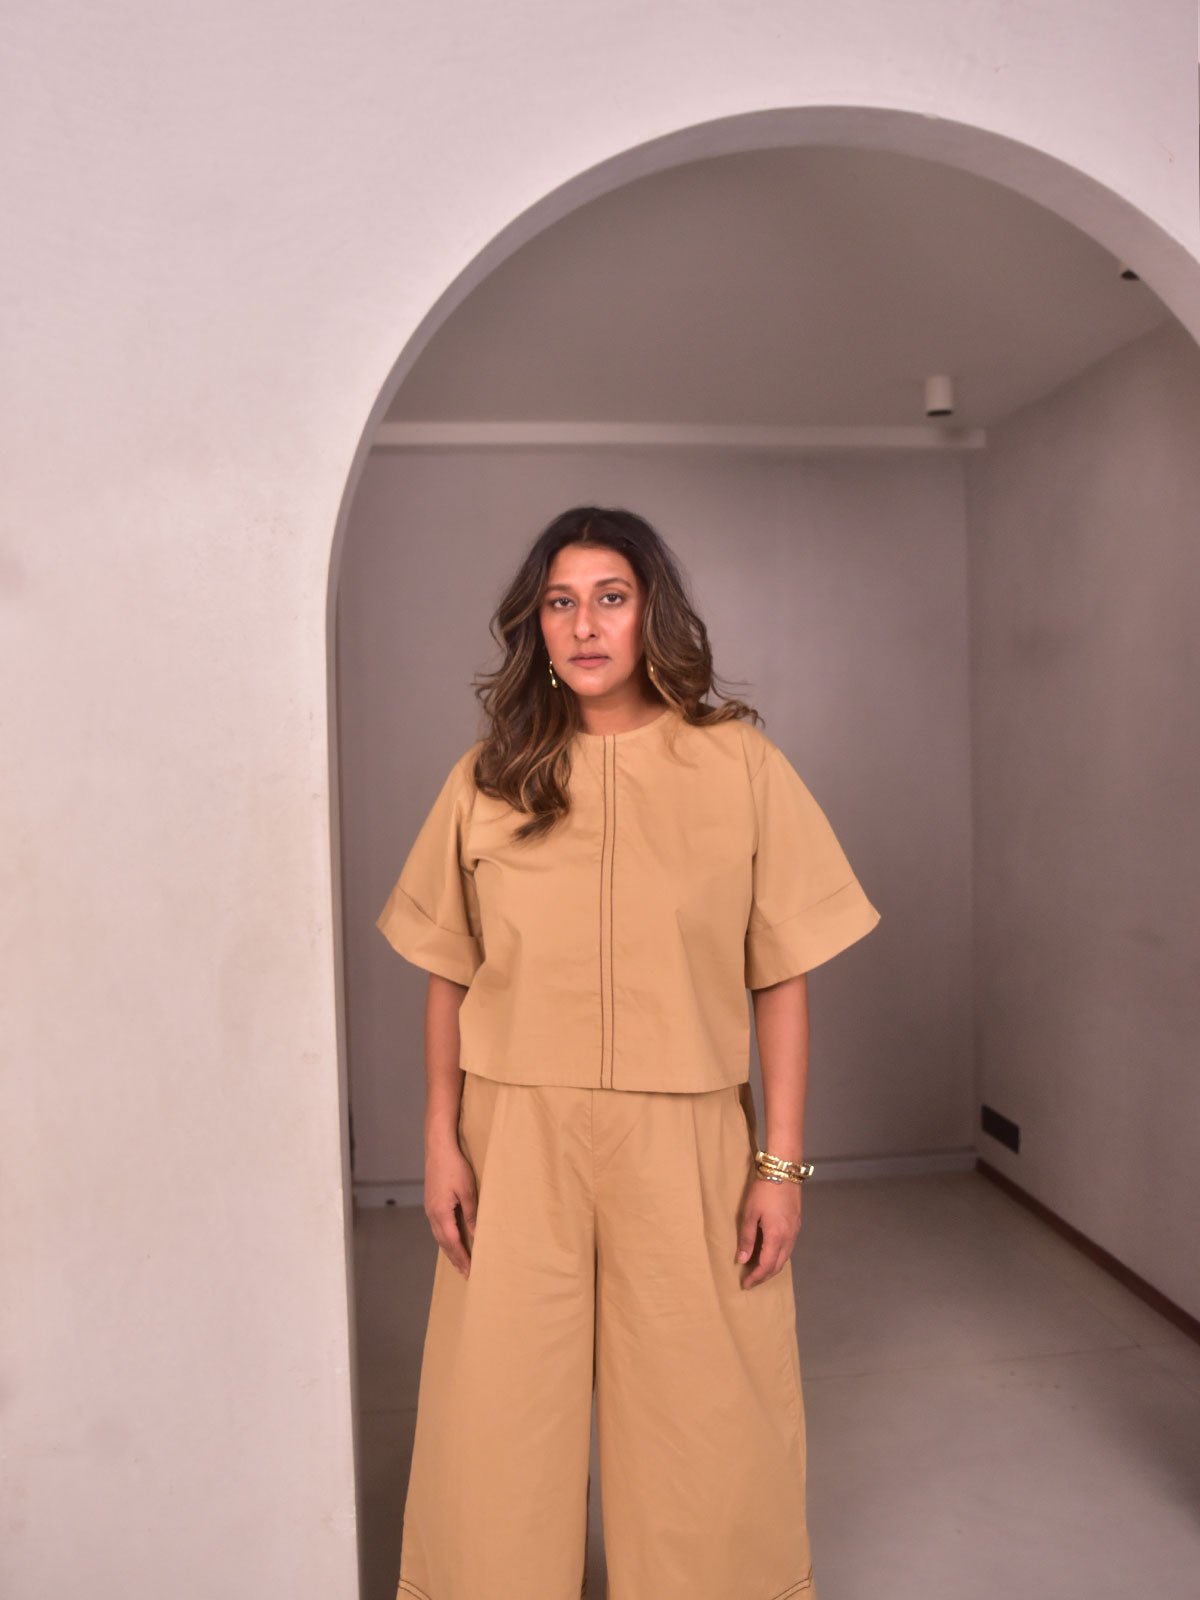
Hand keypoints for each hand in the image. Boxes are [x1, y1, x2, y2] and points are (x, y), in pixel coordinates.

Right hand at [424, 1137, 477, 1277]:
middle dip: (455, 1259)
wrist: (438, 1148)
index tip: (470, 1271)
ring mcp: (430, 1209)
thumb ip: (471, 1213)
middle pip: (444, 1243)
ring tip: (460, 1262)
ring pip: (439, 1236)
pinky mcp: (432, 1203)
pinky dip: (446, 1239)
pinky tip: (451, 1240)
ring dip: (450, 1250)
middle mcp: (432, 1214)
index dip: (462, 1258)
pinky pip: (438, 1227)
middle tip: (466, 1274)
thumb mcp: (468, 1191)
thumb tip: (475, 1234)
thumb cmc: (454, 1167)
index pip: (452, 1243)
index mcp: (441, 1213)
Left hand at [736, 1174, 801, 1287]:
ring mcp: (795, 1231)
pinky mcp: (796, 1224)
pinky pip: (788, 1248)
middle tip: (751, 1281)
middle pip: (778, 1266)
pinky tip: (770, 1253)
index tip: (745, 1284)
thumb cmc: (763, 1191)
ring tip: (758, 1270)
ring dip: (772, 1267)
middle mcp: (789, 1238)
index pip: (766, 1266)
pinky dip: (778, 1256)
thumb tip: (742, 1259)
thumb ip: (746, 1238)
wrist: (783, 1172)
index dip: (756, 1278)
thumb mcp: (749, 1214)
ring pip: (785, 1258)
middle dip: (764, 1276)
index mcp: (776, 1237)